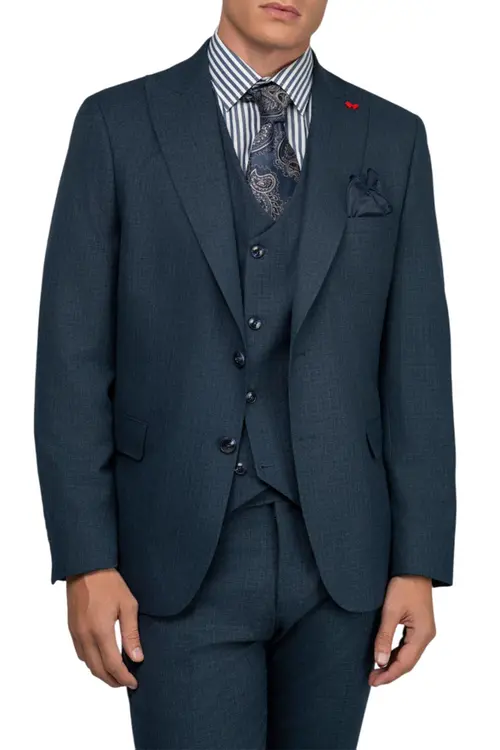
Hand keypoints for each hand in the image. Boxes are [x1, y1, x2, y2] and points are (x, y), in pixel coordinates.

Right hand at [67, 568, 143, 688]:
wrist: (86, 568)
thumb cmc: (109, 583)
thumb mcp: (128, 605)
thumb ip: (131, 634)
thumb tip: (137, 658)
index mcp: (100, 631)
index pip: (113, 665)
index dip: (124, 678)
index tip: (134, 682)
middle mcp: (85, 636)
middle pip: (98, 670)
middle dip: (113, 681)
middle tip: (126, 682)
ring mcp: (76, 634)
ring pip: (88, 664)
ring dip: (101, 673)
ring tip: (116, 673)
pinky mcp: (71, 629)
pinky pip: (81, 653)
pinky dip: (91, 662)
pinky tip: (102, 659)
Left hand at [369, 575, 435, 686]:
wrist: (414, 566)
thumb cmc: (403, 584)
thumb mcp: (390, 610)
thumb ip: (384, 637)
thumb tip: (379, 661)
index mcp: (422, 634)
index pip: (405, 663)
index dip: (388, 675)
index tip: (373, 681)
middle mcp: (426, 635)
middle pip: (408, 662)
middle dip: (390, 672)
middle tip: (371, 680)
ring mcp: (424, 630)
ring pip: (408, 654)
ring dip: (392, 664)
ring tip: (375, 671)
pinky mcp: (419, 624)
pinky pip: (408, 645)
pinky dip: (396, 653)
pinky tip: (384, 655)